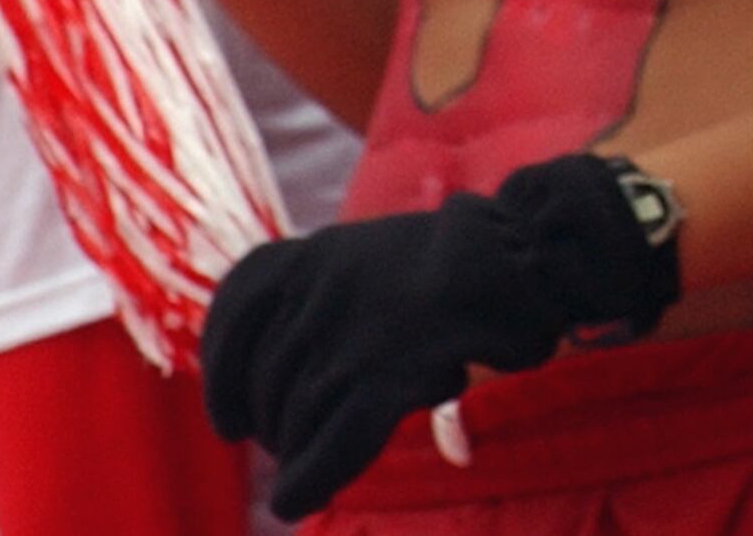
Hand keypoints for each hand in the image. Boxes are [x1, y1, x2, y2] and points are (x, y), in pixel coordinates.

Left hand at [200, 154, 680, 517]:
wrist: (531, 254)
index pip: (236, 311)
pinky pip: (331, 442)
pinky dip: (310, 478)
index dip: (221, 370)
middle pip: (262, 377)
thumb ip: (329, 299)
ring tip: (311, 468)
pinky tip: (297, 499)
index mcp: (315, 253)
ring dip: (295, 453)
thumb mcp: (379, 258)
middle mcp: (320, 288)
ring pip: (293, 416)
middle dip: (269, 423)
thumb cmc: (468, 263)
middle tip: (292, 446)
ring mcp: (352, 331)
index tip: (230, 420)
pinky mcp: (387, 373)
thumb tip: (285, 373)